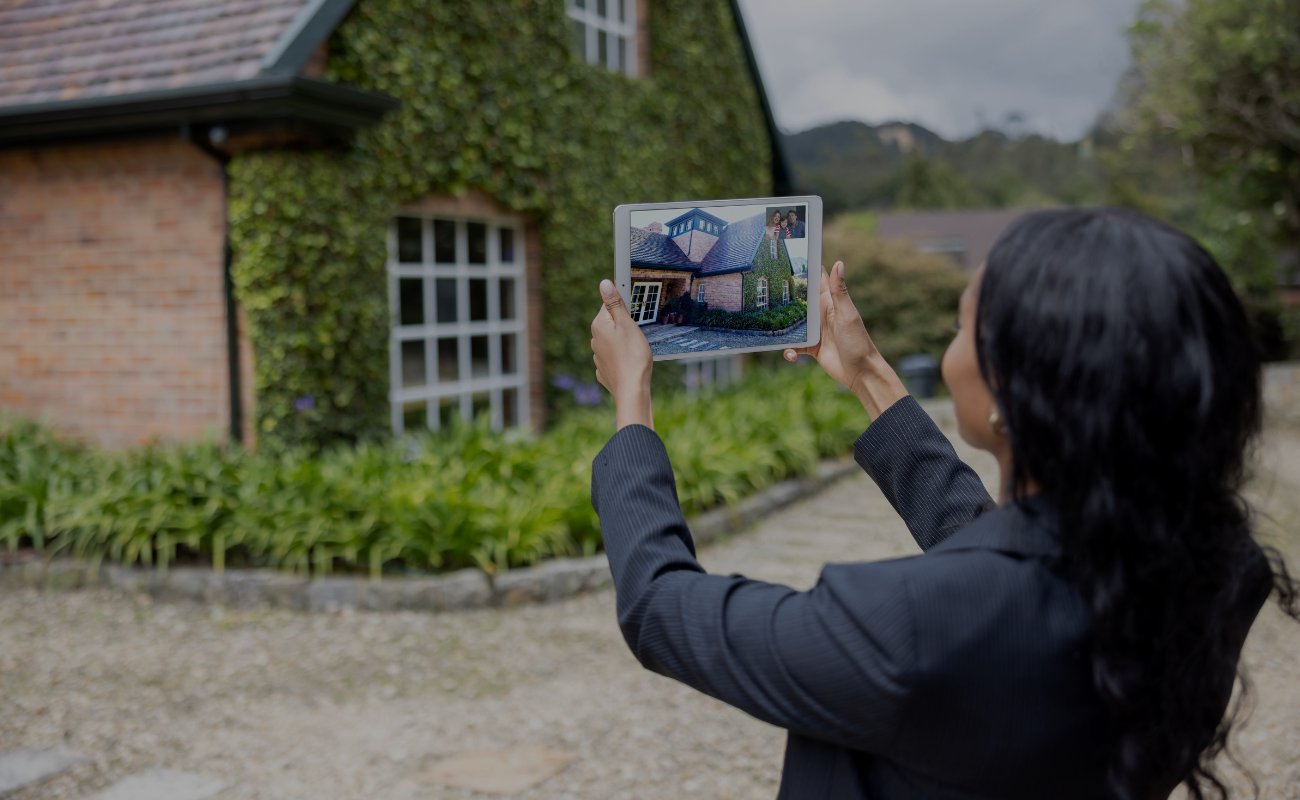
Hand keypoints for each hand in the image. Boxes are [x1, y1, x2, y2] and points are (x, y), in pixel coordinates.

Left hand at [591, 280, 653, 430]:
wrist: (632, 390)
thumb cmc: (633, 356)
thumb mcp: (627, 324)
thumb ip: (615, 303)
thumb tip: (604, 283)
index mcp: (599, 326)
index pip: (610, 306)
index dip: (624, 307)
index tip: (635, 313)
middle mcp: (595, 340)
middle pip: (611, 324)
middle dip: (624, 326)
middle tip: (638, 333)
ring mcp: (598, 357)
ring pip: (613, 342)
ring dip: (623, 342)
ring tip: (637, 350)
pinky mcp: (604, 370)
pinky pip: (614, 358)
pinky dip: (622, 358)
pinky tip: (631, 363)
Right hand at [784, 262, 907, 419]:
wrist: (860, 372)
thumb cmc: (858, 342)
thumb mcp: (847, 315)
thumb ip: (840, 291)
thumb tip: (838, 263)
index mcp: (830, 302)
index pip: (817, 279)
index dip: (805, 268)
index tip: (789, 258)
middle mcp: (821, 314)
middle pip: (799, 300)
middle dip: (785, 298)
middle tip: (766, 295)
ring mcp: (815, 330)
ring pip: (792, 323)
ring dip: (783, 328)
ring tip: (774, 332)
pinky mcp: (811, 346)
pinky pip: (794, 345)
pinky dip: (789, 350)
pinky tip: (792, 355)